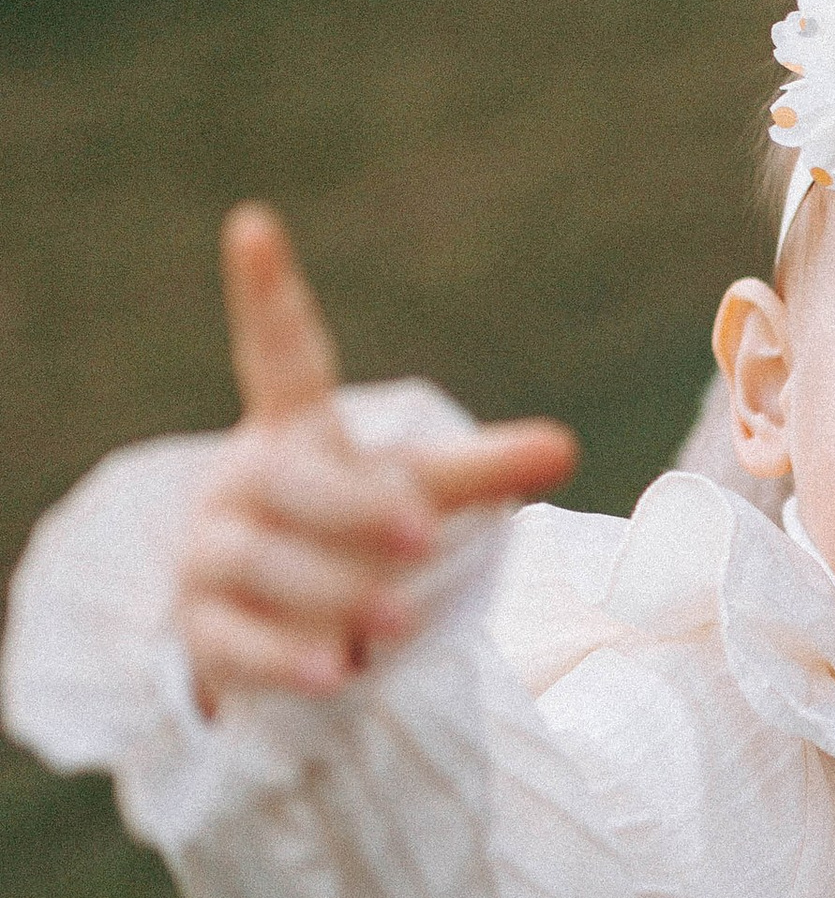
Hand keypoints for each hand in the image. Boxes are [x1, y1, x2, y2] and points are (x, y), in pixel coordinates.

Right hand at [175, 204, 575, 711]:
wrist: (260, 613)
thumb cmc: (347, 527)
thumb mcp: (415, 491)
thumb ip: (483, 472)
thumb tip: (565, 446)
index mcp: (294, 429)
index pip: (280, 353)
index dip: (266, 292)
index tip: (253, 223)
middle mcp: (245, 483)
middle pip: (293, 485)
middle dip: (354, 510)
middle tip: (424, 538)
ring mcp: (214, 554)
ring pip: (264, 566)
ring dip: (333, 591)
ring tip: (401, 619)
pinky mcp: (205, 629)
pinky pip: (239, 642)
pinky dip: (287, 658)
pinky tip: (337, 673)